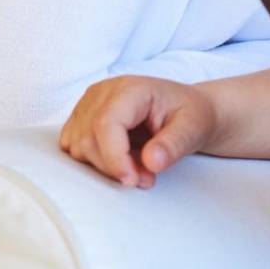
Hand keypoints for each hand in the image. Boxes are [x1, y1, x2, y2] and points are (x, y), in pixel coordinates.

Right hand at [59, 75, 215, 187]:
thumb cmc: (190, 114)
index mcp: (131, 89)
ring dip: (106, 167)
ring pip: (78, 147)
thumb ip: (174, 145)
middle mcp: (103, 92)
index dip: (114, 158)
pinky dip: (96, 162)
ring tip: (139, 168)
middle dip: (115, 167)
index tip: (132, 180)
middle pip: (88, 139)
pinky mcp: (82, 119)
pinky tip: (123, 160)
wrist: (187, 110)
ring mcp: (89, 105)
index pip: (105, 124)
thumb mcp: (194, 128)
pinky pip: (75, 148)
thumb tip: (151, 161)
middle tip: (146, 177)